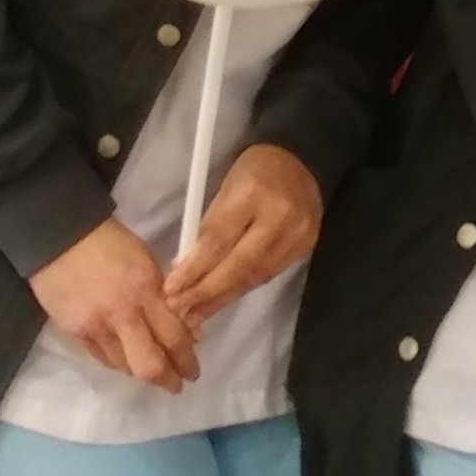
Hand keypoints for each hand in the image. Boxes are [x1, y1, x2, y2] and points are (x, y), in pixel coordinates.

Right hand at [30, 216, 198, 387]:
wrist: (59, 237)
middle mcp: (123, 314)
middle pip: (149, 365)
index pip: (174, 337)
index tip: (193, 371)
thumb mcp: (147, 261)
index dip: (187, 361)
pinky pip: (103, 359)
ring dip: (142, 372)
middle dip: (167, 380)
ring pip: (125, 367)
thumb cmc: (111, 243)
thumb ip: (165, 296)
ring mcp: (96, 327)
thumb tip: (186, 330)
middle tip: (176, 384)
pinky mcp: (76, 333)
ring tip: (152, 370)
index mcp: (146, 290)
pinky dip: (119, 363)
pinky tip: (127, 359)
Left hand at [162, 141, 319, 320]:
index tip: (171, 290)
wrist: (303, 161)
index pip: (219, 239)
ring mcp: (297, 236)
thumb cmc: (255, 170)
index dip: (194, 268)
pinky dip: (242, 289)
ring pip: (254, 276)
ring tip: (195, 314)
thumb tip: (184, 267)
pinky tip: (223, 299)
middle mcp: (279, 217)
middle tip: (180, 311)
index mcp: (252, 192)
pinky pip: (267, 275)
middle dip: (206, 292)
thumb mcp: (225, 186)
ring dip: (222, 298)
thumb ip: (209, 226)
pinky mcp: (305, 249)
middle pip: (239, 265)